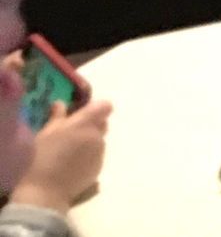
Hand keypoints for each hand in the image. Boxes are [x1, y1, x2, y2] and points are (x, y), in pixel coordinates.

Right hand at [10, 98, 111, 212]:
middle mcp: (97, 135)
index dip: (96, 108)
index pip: (104, 106)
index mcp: (84, 123)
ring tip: (69, 153)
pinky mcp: (99, 168)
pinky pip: (97, 156)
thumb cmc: (41, 158)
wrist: (45, 191)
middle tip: (71, 135)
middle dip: (91, 126)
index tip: (82, 114)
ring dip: (89, 142)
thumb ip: (57, 117)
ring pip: (99, 140)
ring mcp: (100, 153)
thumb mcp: (45, 134)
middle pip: (103, 123)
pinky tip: (72, 165)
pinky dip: (89, 157)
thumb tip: (60, 103)